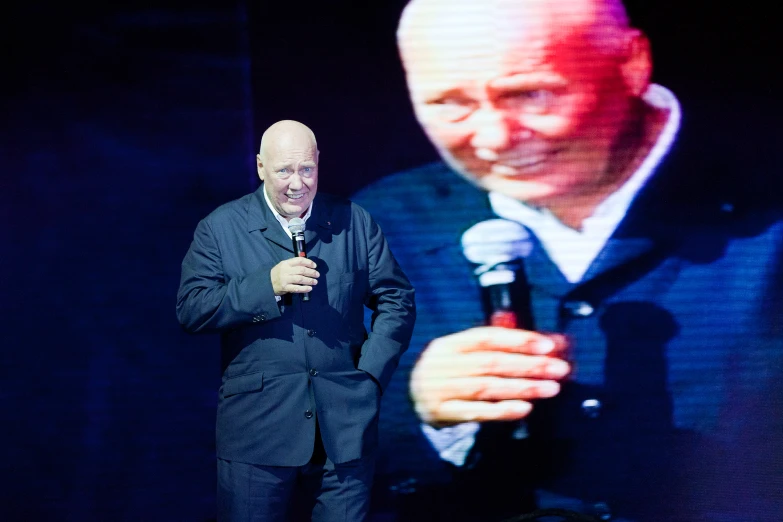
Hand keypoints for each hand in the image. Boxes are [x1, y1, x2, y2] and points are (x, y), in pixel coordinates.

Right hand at [270, 258, 318, 295]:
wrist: (266, 282)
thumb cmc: (278, 273)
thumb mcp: (284, 265)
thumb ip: (294, 264)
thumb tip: (307, 265)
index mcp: (286, 263)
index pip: (299, 261)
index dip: (309, 262)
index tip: (315, 266)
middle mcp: (286, 270)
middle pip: (301, 270)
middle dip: (311, 272)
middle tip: (317, 275)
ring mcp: (285, 279)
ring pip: (300, 279)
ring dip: (309, 280)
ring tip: (315, 282)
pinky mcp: (285, 288)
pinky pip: (296, 288)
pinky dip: (304, 288)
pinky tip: (310, 288)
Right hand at [410, 327, 569, 425]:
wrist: (416, 400)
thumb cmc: (451, 373)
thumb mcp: (466, 354)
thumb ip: (500, 341)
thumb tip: (545, 337)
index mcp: (448, 344)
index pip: (486, 337)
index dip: (518, 339)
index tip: (548, 345)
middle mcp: (440, 364)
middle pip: (491, 362)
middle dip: (529, 365)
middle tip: (559, 369)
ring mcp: (438, 389)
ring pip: (486, 386)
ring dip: (523, 387)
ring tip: (551, 388)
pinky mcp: (441, 413)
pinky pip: (476, 411)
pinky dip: (502, 410)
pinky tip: (525, 408)